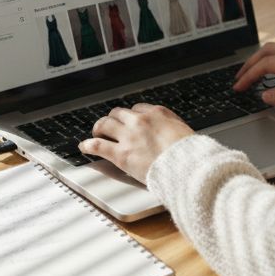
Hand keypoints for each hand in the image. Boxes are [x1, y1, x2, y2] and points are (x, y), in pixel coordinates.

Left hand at [80, 104, 194, 183]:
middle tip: (110, 126)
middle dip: (114, 119)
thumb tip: (169, 130)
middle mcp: (140, 121)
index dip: (132, 116)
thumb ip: (171, 127)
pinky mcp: (121, 154)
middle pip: (118, 113)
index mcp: (158, 114)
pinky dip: (88, 145)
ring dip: (99, 128)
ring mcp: (129, 137)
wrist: (187, 167)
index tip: (130, 122)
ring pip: (105, 124)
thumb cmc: (190, 154)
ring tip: (97, 133)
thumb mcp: (184, 131)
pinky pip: (98, 145)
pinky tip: (84, 147)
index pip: (138, 108)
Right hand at [233, 42, 274, 110]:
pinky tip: (273, 65)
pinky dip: (272, 55)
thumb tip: (265, 95)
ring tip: (251, 71)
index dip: (249, 76)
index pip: (266, 65)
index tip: (239, 87)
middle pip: (267, 51)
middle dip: (249, 64)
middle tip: (238, 78)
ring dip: (260, 58)